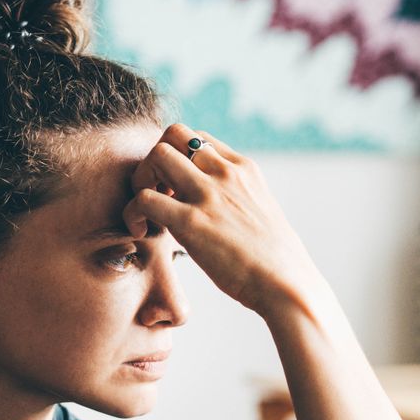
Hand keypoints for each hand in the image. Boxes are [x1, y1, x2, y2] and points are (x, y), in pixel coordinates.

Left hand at [123, 124, 324, 318]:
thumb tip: (224, 209)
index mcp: (243, 168)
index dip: (178, 158)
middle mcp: (225, 173)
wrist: (287, 285)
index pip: (198, 137)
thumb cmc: (274, 261)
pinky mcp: (191, 222)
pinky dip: (133, 213)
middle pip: (174, 134)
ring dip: (140, 179)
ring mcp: (208, 195)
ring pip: (156, 155)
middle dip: (155, 160)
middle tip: (155, 193)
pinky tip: (141, 232)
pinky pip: (144, 199)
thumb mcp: (261, 211)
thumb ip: (238, 199)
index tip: (176, 189)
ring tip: (145, 211)